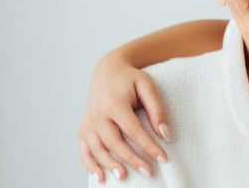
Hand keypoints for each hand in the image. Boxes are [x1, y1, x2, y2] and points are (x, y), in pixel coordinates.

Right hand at [78, 54, 168, 182]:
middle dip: (132, 159)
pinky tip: (101, 177)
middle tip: (148, 171)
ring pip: (98, 150)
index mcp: (114, 104)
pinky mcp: (83, 129)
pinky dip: (90, 165)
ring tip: (124, 176)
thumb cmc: (130, 79)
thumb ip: (157, 109)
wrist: (107, 71)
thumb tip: (165, 135)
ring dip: (110, 165)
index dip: (149, 146)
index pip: (134, 131)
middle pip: (115, 143)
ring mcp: (88, 123)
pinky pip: (84, 151)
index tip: (163, 158)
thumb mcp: (147, 86)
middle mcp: (97, 115)